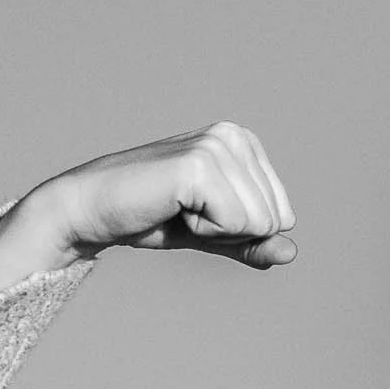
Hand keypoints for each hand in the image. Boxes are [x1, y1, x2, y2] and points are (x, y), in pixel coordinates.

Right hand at [23, 120, 296, 267]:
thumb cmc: (153, 218)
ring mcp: (217, 146)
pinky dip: (203, 230)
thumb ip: (254, 243)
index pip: (283, 217)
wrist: (97, 212)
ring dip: (216, 231)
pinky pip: (236, 224)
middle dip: (231, 232)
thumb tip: (292, 252)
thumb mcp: (215, 235)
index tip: (201, 213)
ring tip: (178, 208)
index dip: (242, 231)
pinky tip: (173, 207)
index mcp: (244, 143)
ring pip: (259, 224)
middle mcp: (234, 136)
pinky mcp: (200, 165)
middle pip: (275, 221)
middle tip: (187, 212)